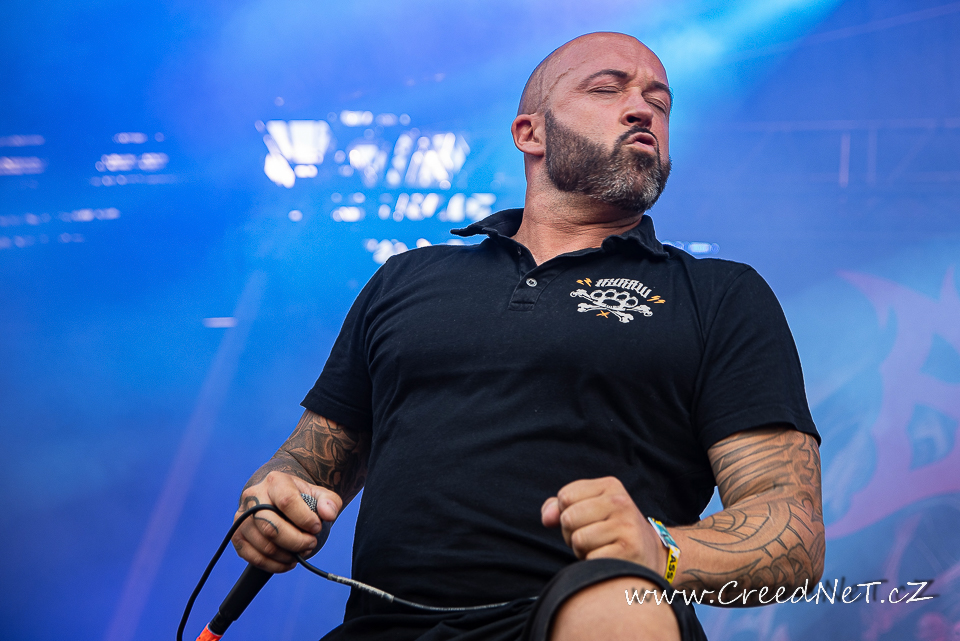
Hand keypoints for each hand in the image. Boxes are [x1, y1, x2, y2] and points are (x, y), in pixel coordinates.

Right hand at [231, 471, 342, 572]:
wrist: (278, 497)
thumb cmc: (300, 497)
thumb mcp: (319, 494)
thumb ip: (330, 502)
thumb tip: (328, 514)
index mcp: (275, 482)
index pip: (286, 502)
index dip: (304, 519)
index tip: (317, 528)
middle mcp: (253, 497)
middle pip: (271, 527)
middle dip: (296, 541)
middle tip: (311, 544)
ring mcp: (241, 517)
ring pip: (263, 544)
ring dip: (286, 555)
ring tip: (301, 553)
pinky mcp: (236, 535)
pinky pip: (252, 557)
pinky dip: (273, 565)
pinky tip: (288, 562)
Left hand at [541, 477, 665, 572]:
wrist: (650, 554)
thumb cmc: (609, 531)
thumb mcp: (588, 509)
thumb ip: (558, 507)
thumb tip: (546, 518)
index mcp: (610, 485)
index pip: (564, 496)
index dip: (566, 513)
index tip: (585, 520)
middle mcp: (620, 502)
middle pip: (568, 518)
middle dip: (571, 534)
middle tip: (592, 538)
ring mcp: (627, 525)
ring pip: (578, 539)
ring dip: (582, 551)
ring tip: (601, 548)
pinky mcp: (629, 550)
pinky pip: (590, 558)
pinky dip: (593, 564)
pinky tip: (609, 560)